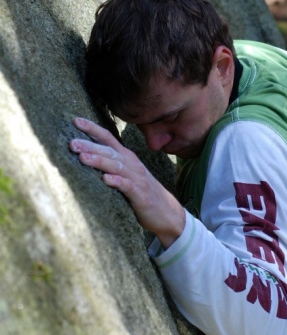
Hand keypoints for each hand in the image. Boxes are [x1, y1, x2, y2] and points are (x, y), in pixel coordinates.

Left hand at [69, 117, 184, 247]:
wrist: (167, 213)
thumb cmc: (142, 192)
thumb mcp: (127, 174)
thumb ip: (111, 164)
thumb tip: (84, 155)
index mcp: (126, 158)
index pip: (108, 138)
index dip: (93, 129)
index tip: (76, 121)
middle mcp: (131, 164)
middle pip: (109, 151)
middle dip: (90, 146)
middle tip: (71, 143)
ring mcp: (137, 179)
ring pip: (116, 166)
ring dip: (99, 161)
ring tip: (82, 158)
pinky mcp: (140, 195)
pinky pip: (128, 186)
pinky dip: (117, 181)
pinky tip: (106, 179)